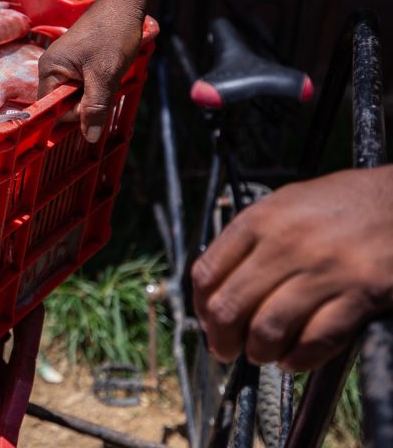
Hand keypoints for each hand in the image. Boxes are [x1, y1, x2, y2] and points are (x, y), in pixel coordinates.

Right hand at [37, 0, 144, 142]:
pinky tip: (107, 73)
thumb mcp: (104, 75)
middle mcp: (51, 68)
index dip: (73, 115)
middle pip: (64, 104)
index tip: (94, 106)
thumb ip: (95, 108)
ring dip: (94, 95)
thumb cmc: (112, 34)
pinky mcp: (75, 63)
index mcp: (50, 70)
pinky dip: (97, 86)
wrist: (124, 5)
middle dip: (86, 104)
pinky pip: (82, 86)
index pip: (52, 108)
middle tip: (105, 86)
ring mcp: (63, 65)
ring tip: (108, 76)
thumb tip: (89, 137)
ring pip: (76, 96)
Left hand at [192, 167, 392, 370]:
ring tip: (261, 354)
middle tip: (226, 349)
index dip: (200, 307)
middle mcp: (285, 244)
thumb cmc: (344, 202)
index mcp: (260, 220)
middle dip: (221, 339)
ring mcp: (323, 271)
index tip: (206, 320)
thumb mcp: (284, 203)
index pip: (207, 274)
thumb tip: (217, 282)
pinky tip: (293, 358)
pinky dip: (298, 359)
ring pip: (267, 329)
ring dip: (258, 352)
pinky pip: (315, 340)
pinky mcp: (360, 295)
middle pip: (229, 307)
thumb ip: (249, 238)